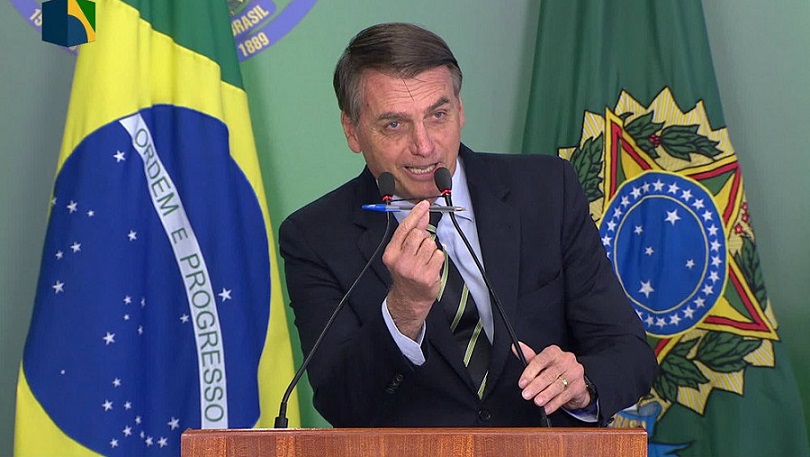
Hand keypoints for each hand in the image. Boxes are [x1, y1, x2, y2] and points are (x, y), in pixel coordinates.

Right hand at [382, 200, 444, 339]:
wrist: (409, 298)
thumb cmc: (406, 274)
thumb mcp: (402, 253)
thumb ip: (411, 233)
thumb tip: (422, 214)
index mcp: (391, 253)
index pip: (404, 228)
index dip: (415, 214)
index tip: (423, 205)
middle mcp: (401, 261)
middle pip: (419, 234)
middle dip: (423, 238)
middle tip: (420, 250)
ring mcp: (414, 269)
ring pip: (430, 244)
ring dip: (431, 249)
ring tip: (425, 259)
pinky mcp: (427, 275)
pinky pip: (439, 255)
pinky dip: (438, 258)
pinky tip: (431, 266)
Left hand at [514, 341, 591, 414]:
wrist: (575, 382)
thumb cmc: (556, 371)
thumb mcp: (542, 364)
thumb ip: (529, 357)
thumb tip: (516, 347)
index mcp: (554, 352)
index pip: (541, 360)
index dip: (530, 372)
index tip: (522, 383)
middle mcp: (566, 360)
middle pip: (549, 374)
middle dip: (536, 386)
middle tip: (527, 394)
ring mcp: (575, 372)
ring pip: (558, 385)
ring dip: (546, 395)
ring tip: (537, 402)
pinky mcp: (579, 386)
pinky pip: (565, 396)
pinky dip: (555, 403)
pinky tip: (547, 408)